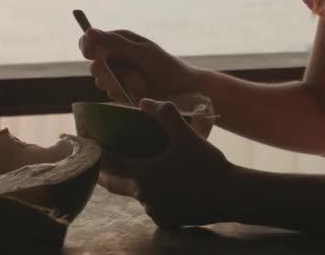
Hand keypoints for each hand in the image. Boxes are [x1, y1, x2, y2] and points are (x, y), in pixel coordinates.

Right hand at [78, 28, 200, 101]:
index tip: (96, 55)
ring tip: (141, 81)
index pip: (88, 42)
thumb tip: (88, 31)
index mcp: (117, 41)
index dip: (87, 48)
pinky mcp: (119, 91)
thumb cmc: (162, 63)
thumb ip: (113, 42)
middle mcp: (113, 57)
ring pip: (100, 81)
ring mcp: (115, 75)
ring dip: (121, 83)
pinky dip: (125, 92)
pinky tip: (140, 90)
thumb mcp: (139, 51)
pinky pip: (111, 94)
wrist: (180, 87)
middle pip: (93, 65)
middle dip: (111, 72)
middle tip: (131, 72)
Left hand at [98, 98, 233, 227]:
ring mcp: (155, 212)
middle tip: (102, 163)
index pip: (109, 165)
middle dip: (106, 174)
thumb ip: (164, 114)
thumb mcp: (186, 135)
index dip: (98, 155)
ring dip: (135, 185)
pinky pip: (153, 208)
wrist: (232, 196)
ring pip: (137, 196)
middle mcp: (144, 196)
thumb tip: (144, 101)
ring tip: (141, 170)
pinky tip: (164, 187)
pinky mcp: (167, 222)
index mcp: (143, 174)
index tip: (91, 147)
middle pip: (115, 184)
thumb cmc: (207, 164)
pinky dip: (154, 197)